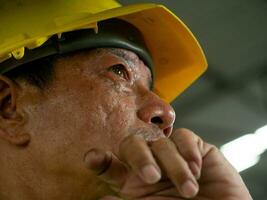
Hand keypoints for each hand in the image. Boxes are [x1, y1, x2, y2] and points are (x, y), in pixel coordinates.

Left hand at [84, 128, 252, 199]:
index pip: (110, 165)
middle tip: (152, 177)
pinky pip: (184, 137)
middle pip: (131, 144)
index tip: (92, 159)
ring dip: (175, 167)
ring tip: (189, 190)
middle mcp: (149, 163)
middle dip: (140, 158)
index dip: (100, 160)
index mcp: (133, 182)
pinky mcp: (193, 147)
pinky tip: (197, 170)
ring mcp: (171, 153)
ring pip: (161, 143)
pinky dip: (189, 152)